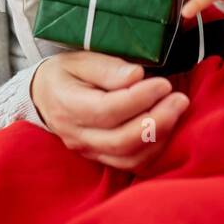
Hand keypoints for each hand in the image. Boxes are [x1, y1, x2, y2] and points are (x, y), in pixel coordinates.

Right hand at [30, 50, 190, 171]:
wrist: (44, 97)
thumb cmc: (66, 74)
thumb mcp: (80, 60)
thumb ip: (107, 68)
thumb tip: (136, 76)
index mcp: (68, 105)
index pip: (106, 110)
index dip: (139, 99)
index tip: (163, 84)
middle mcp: (77, 135)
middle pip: (121, 140)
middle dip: (157, 121)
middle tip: (179, 99)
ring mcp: (89, 151)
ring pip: (129, 157)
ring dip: (159, 137)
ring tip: (177, 110)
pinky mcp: (101, 158)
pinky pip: (131, 163)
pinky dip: (154, 149)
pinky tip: (167, 127)